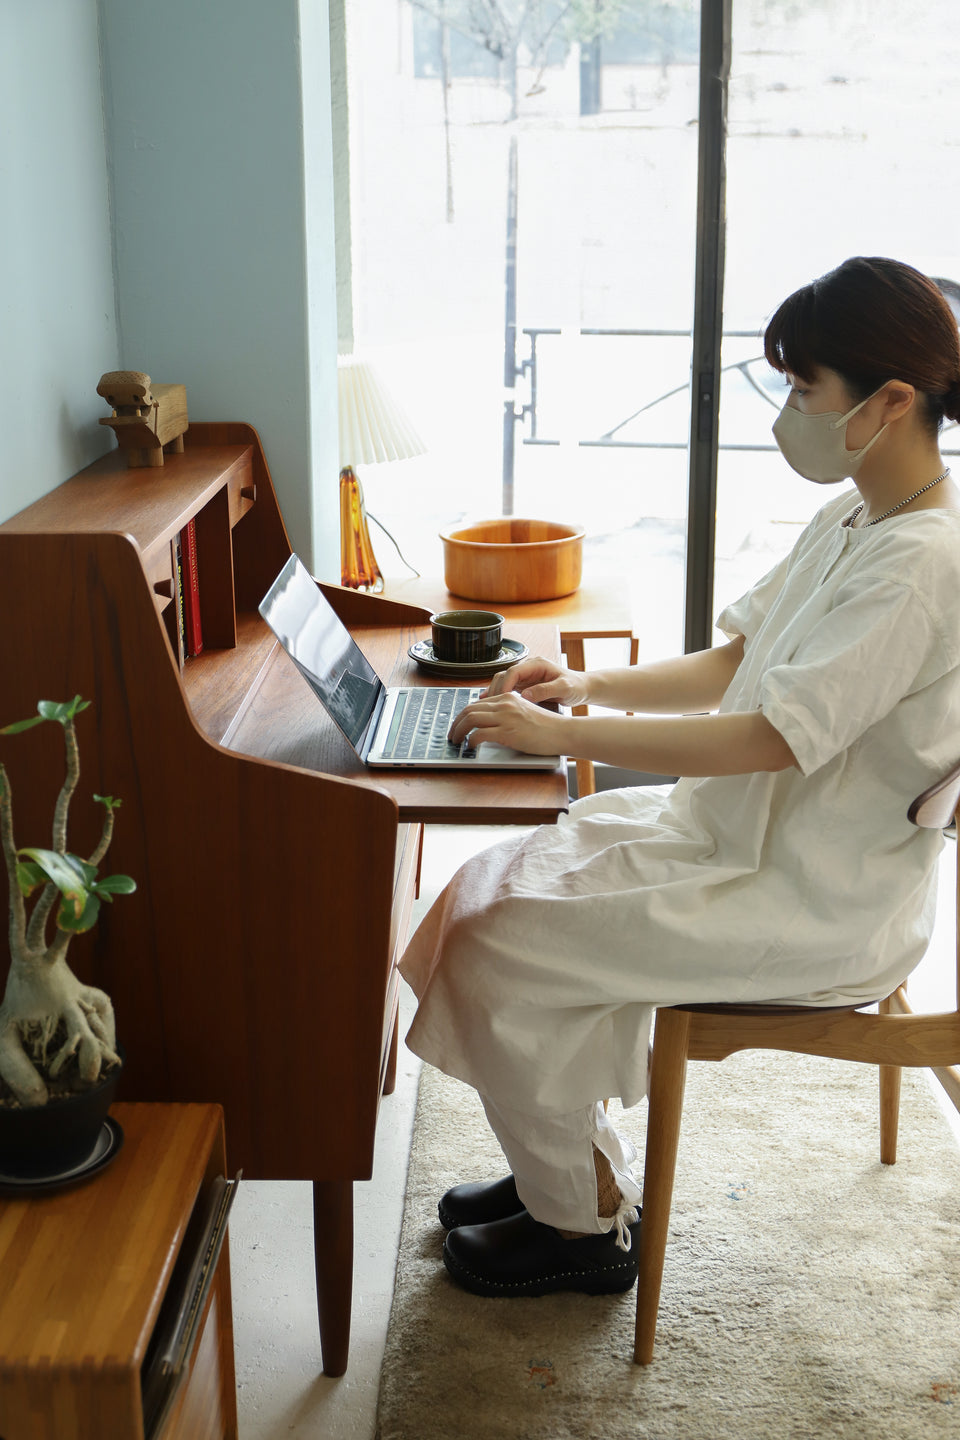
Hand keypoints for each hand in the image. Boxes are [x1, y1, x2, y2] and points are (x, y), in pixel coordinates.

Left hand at [448, 690, 565, 754]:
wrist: (562, 732)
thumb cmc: (546, 726)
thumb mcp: (523, 712)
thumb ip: (506, 714)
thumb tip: (488, 725)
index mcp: (507, 697)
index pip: (476, 703)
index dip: (463, 715)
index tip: (458, 725)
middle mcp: (504, 704)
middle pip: (469, 709)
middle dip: (456, 723)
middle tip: (452, 734)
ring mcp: (506, 717)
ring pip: (470, 719)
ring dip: (459, 731)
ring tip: (456, 741)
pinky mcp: (508, 732)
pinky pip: (480, 734)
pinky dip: (470, 740)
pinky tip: (470, 746)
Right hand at [482, 655, 589, 706]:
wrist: (582, 688)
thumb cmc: (576, 686)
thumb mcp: (564, 688)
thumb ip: (546, 690)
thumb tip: (526, 695)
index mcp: (537, 664)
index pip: (514, 671)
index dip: (505, 684)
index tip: (502, 698)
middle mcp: (529, 668)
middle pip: (504, 675)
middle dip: (497, 689)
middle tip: (493, 706)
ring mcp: (526, 676)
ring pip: (503, 681)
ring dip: (495, 693)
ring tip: (488, 707)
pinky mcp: (525, 685)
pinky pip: (508, 688)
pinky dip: (499, 696)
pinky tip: (490, 704)